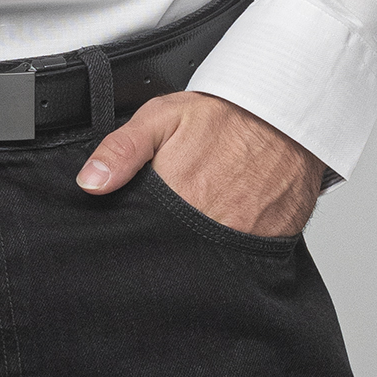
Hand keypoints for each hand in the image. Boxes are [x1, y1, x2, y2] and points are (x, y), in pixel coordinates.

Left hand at [76, 92, 323, 236]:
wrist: (286, 115)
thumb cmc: (226, 116)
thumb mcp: (162, 116)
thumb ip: (123, 149)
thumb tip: (90, 183)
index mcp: (177, 196)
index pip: (141, 235)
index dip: (134, 233)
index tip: (136, 223)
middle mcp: (208, 226)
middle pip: (172, 251)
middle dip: (164, 242)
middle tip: (172, 215)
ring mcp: (241, 240)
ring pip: (205, 261)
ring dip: (196, 248)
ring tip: (200, 217)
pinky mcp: (270, 245)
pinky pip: (241, 260)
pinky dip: (231, 250)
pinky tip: (228, 225)